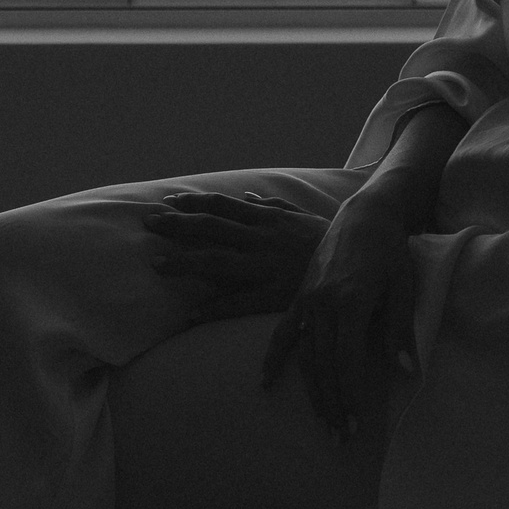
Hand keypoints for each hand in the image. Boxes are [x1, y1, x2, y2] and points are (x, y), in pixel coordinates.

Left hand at [141, 190, 325, 323]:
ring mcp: (266, 267)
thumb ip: (270, 205)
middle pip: (211, 229)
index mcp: (266, 219)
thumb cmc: (326, 240)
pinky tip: (191, 313)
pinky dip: (214, 307)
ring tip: (157, 265)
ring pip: (218, 263)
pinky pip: (240, 302)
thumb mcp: (299, 216)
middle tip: (147, 223)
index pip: (222, 207)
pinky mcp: (275, 295)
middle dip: (177, 226)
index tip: (168, 202)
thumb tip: (245, 194)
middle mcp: (261, 239)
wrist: (360, 261)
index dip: (193, 204)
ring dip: (185, 263)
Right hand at [261, 191, 418, 449]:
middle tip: (339, 437)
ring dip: (312, 390)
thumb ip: (400, 330)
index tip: (356, 426)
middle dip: (331, 404)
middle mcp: (323, 303)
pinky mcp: (300, 295)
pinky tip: (266, 382)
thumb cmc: (389, 250)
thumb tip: (406, 372)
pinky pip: (284, 331)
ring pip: (304, 354)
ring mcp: (308, 299)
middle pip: (322, 364)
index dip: (350, 396)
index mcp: (350, 301)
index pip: (346, 361)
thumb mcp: (402, 285)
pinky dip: (274, 357)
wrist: (365, 214)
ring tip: (322, 422)